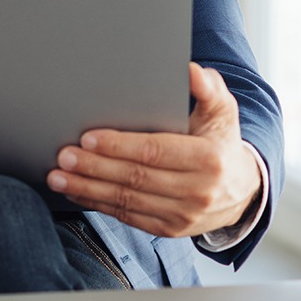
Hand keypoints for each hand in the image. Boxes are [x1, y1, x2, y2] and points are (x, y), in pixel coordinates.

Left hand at [46, 63, 262, 238]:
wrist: (241, 190)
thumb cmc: (221, 141)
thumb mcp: (223, 110)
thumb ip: (208, 88)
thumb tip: (189, 70)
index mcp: (208, 159)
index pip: (154, 151)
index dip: (119, 145)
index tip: (88, 137)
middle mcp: (197, 191)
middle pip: (135, 177)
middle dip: (94, 167)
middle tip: (64, 157)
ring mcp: (183, 215)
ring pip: (126, 201)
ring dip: (88, 189)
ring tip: (58, 177)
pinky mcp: (170, 230)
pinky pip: (128, 216)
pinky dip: (99, 204)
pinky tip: (77, 193)